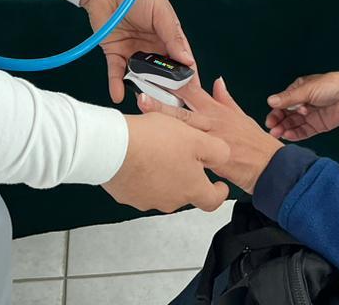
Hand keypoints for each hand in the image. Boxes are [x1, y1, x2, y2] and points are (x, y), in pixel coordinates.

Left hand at [81, 0, 196, 103]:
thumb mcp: (162, 13)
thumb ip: (173, 37)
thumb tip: (188, 61)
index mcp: (168, 37)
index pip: (181, 61)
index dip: (187, 77)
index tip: (192, 94)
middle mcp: (152, 48)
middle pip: (161, 74)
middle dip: (165, 89)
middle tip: (169, 106)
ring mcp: (133, 52)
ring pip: (140, 77)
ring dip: (142, 89)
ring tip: (145, 103)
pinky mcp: (114, 53)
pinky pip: (116, 73)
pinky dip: (116, 85)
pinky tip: (118, 95)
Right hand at [103, 114, 229, 212]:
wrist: (114, 147)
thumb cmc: (155, 141)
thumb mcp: (196, 137)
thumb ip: (217, 151)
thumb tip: (224, 157)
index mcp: (191, 188)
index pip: (213, 201)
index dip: (218, 192)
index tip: (219, 185)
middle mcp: (171, 200)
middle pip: (185, 191)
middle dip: (186, 175)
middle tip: (180, 153)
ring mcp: (147, 200)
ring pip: (162, 188)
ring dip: (163, 174)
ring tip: (155, 150)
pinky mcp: (127, 195)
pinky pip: (140, 186)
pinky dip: (142, 174)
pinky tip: (138, 156)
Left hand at [138, 78, 282, 193]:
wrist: (270, 167)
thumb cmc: (255, 143)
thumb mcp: (241, 116)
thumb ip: (225, 99)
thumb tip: (217, 80)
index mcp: (216, 111)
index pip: (192, 92)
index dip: (174, 83)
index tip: (157, 75)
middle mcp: (212, 123)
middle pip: (182, 111)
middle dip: (161, 104)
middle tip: (140, 96)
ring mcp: (210, 141)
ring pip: (183, 132)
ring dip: (163, 125)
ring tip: (143, 118)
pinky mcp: (211, 161)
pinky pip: (190, 158)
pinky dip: (175, 156)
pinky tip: (158, 156)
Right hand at [263, 72, 338, 141]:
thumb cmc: (328, 86)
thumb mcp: (307, 90)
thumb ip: (289, 98)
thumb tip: (269, 101)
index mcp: (298, 91)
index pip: (282, 103)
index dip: (276, 112)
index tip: (270, 120)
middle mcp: (301, 104)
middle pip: (286, 115)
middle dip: (278, 122)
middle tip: (272, 129)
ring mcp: (309, 116)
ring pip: (293, 124)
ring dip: (284, 129)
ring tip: (277, 134)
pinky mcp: (317, 126)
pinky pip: (304, 132)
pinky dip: (296, 134)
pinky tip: (288, 136)